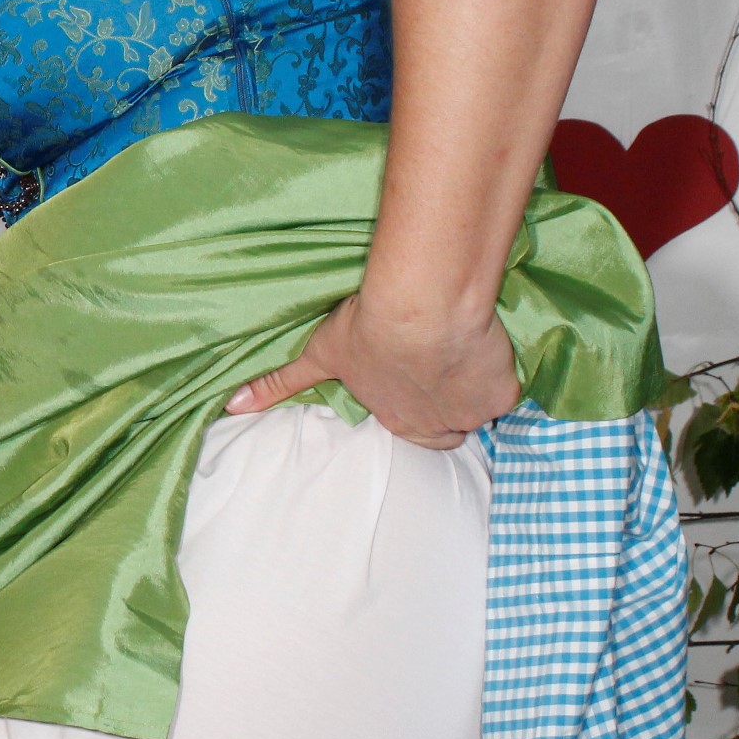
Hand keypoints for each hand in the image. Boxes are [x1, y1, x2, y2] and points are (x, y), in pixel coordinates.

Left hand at [223, 294, 518, 448]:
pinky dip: (500, 372)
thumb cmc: (367, 328)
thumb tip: (231, 408)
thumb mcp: (318, 355)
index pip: (412, 431)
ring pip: (479, 409)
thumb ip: (279, 384)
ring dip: (475, 386)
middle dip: (447, 405)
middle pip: (448, 428)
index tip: (415, 379)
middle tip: (443, 368)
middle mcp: (433, 425)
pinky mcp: (501, 395)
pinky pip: (508, 392)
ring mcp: (469, 413)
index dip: (415, 407)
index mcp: (395, 416)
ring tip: (466, 352)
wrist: (421, 308)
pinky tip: (489, 348)